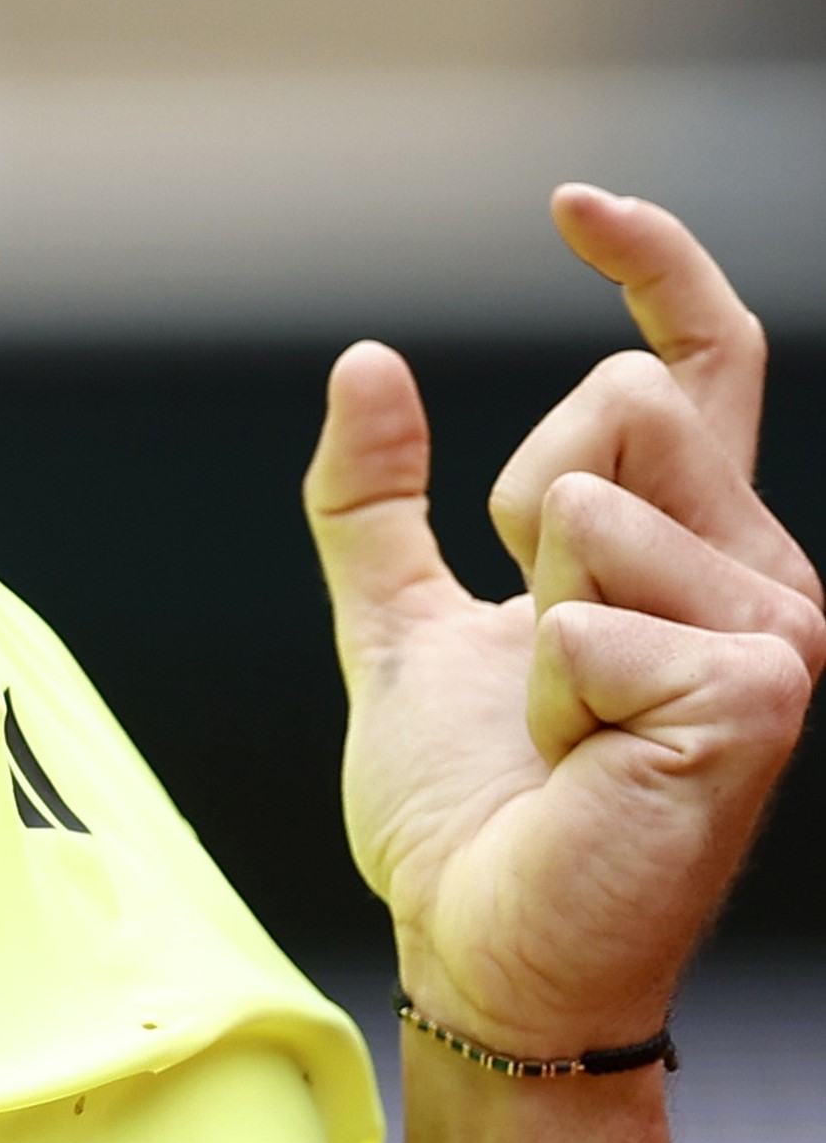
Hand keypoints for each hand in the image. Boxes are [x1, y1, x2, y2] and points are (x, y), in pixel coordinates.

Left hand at [305, 186, 824, 1056]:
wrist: (487, 943)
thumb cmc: (466, 805)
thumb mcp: (393, 621)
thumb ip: (373, 498)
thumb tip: (366, 359)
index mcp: (689, 543)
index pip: (699, 364)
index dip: (653, 263)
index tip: (573, 200)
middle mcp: (761, 572)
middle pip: (620, 401)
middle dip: (522, 503)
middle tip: (532, 644)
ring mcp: (776, 633)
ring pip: (588, 500)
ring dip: (529, 615)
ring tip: (562, 720)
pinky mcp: (753, 696)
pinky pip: (579, 615)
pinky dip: (542, 693)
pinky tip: (583, 762)